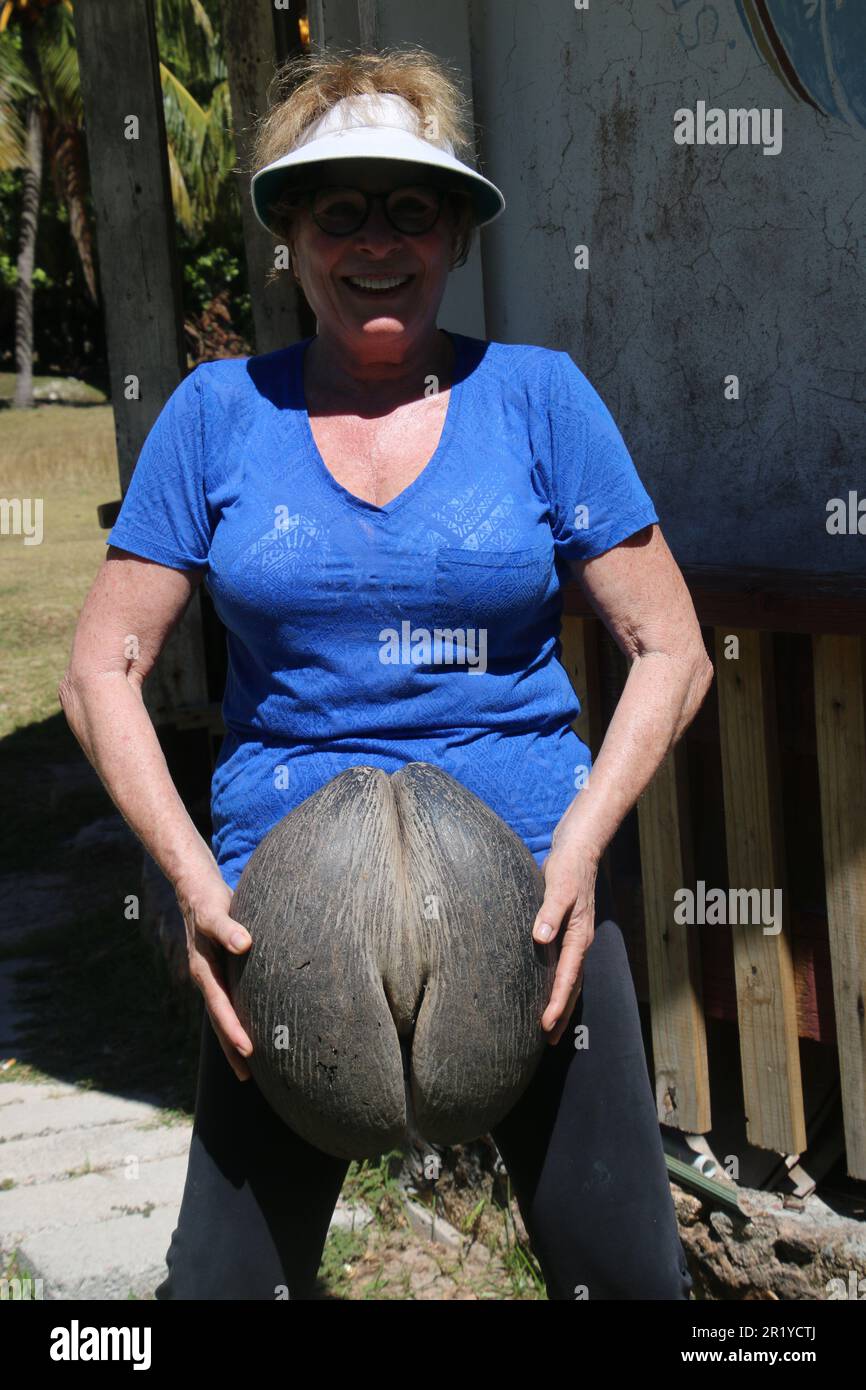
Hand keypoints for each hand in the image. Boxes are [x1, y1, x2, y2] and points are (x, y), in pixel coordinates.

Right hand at [175, 870, 253, 1081]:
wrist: (196, 889)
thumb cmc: (207, 899)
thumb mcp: (216, 911)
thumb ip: (228, 927)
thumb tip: (244, 943)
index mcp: (204, 971)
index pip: (221, 1008)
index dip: (234, 1031)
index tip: (249, 1052)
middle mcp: (207, 978)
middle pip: (220, 1020)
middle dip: (232, 1048)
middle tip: (249, 1078)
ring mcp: (213, 976)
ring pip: (224, 1013)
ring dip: (234, 1039)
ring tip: (250, 1066)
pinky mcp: (222, 970)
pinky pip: (230, 1000)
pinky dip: (239, 1016)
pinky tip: (253, 1025)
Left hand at [531, 844, 597, 1045]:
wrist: (579, 851)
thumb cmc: (567, 869)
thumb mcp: (558, 887)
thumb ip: (549, 912)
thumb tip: (541, 937)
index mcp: (578, 937)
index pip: (567, 978)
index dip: (556, 1003)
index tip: (546, 1025)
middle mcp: (580, 943)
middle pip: (573, 987)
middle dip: (562, 1014)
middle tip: (550, 1041)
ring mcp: (576, 939)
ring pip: (571, 980)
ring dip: (562, 1004)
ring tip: (552, 1028)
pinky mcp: (568, 933)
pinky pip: (566, 967)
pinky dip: (560, 985)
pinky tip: (550, 992)